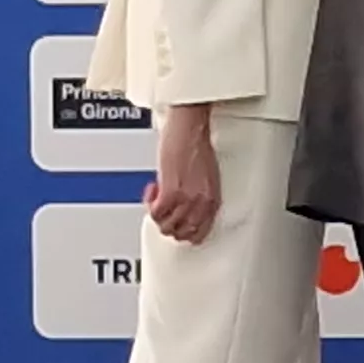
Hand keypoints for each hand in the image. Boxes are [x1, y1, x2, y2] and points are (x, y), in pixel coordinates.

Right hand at [148, 105, 222, 244]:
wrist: (190, 129)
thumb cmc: (197, 145)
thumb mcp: (206, 177)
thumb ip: (198, 196)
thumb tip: (186, 207)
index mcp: (212, 200)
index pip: (200, 233)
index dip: (185, 233)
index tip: (176, 226)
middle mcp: (201, 203)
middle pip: (182, 233)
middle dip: (169, 225)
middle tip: (163, 211)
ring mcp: (186, 199)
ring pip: (167, 226)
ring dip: (158, 215)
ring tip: (157, 198)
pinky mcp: (170, 192)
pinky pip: (156, 213)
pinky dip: (150, 205)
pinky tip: (153, 191)